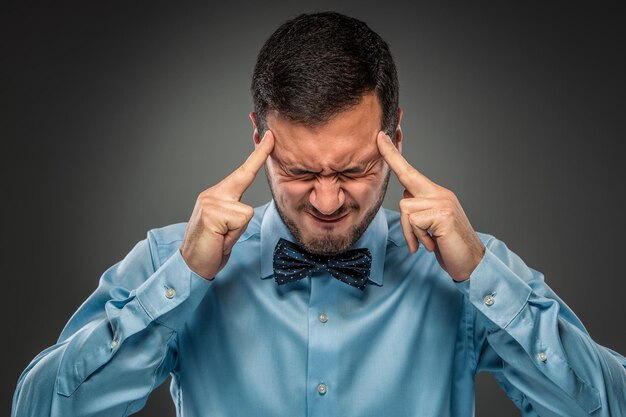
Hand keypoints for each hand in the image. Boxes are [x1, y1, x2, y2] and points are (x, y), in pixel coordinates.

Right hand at [180, 131, 273, 279]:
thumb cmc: (213, 247)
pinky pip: (240, 220)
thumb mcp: (228, 226)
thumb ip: (236, 212)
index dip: (258, 154)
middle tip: (268, 140)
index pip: (242, 172)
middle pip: (244, 177)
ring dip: (238, 230)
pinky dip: (234, 234)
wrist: (192, 265)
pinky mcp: (213, 213)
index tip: (270, 137)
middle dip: (258, 157)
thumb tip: (246, 210)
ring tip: (223, 238)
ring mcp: (211, 202)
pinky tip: (219, 239)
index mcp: (217, 195)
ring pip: (245, 211)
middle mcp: (213, 194)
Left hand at [376, 132, 484, 281]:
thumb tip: (406, 195)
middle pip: (407, 176)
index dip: (395, 155)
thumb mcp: (430, 225)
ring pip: (405, 207)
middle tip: (379, 137)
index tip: (382, 137)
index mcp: (436, 194)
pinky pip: (413, 221)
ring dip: (409, 231)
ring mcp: (442, 202)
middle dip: (391, 155)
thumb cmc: (449, 245)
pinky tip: (431, 245)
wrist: (472, 262)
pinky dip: (417, 237)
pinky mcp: (442, 215)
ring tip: (425, 242)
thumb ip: (419, 208)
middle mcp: (440, 194)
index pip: (411, 171)